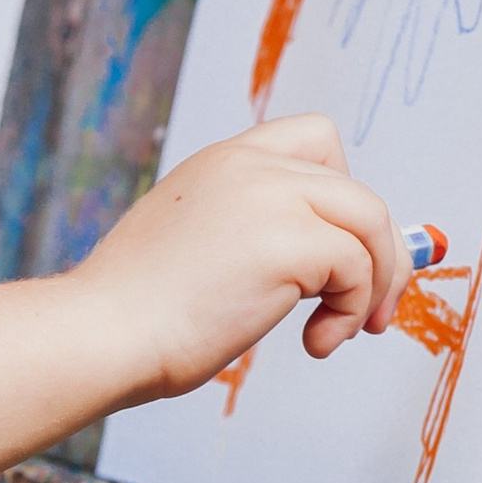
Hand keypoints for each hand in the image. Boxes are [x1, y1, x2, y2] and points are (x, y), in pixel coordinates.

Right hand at [83, 111, 401, 402]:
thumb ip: (257, 237)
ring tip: (344, 330)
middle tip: (372, 310)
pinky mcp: (288, 240)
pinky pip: (358, 269)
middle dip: (379, 253)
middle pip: (358, 188)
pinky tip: (315, 343)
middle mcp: (250, 165)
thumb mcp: (198, 249)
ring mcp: (269, 196)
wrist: (102, 334)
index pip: (316, 139)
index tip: (336, 251)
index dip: (343, 193)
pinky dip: (351, 313)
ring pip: (370, 221)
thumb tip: (340, 267)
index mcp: (223, 162)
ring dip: (375, 284)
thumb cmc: (135, 316)